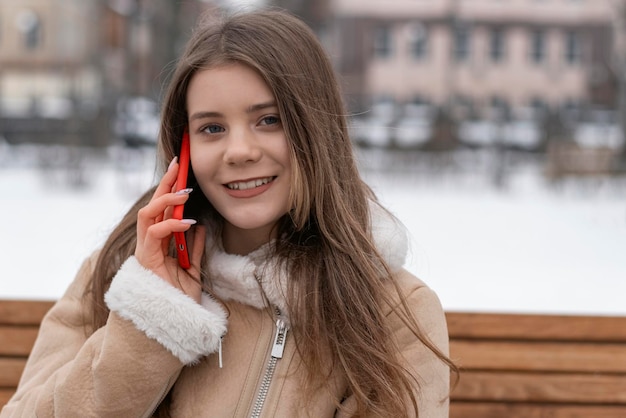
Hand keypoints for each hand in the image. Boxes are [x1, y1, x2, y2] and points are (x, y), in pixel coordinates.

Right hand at [135, 158, 205, 302]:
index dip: (171, 189)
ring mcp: (145, 251)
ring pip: (148, 214)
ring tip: (185, 192)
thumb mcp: (193, 269)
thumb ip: (194, 248)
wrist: (175, 324)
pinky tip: (188, 222)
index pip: (163, 209)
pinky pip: (154, 235)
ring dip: (166, 200)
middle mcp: (150, 244)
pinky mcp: (146, 260)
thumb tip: (200, 228)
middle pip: (153, 205)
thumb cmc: (180, 299)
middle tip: (179, 165)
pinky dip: (171, 225)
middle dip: (165, 183)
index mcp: (160, 244)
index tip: (182, 170)